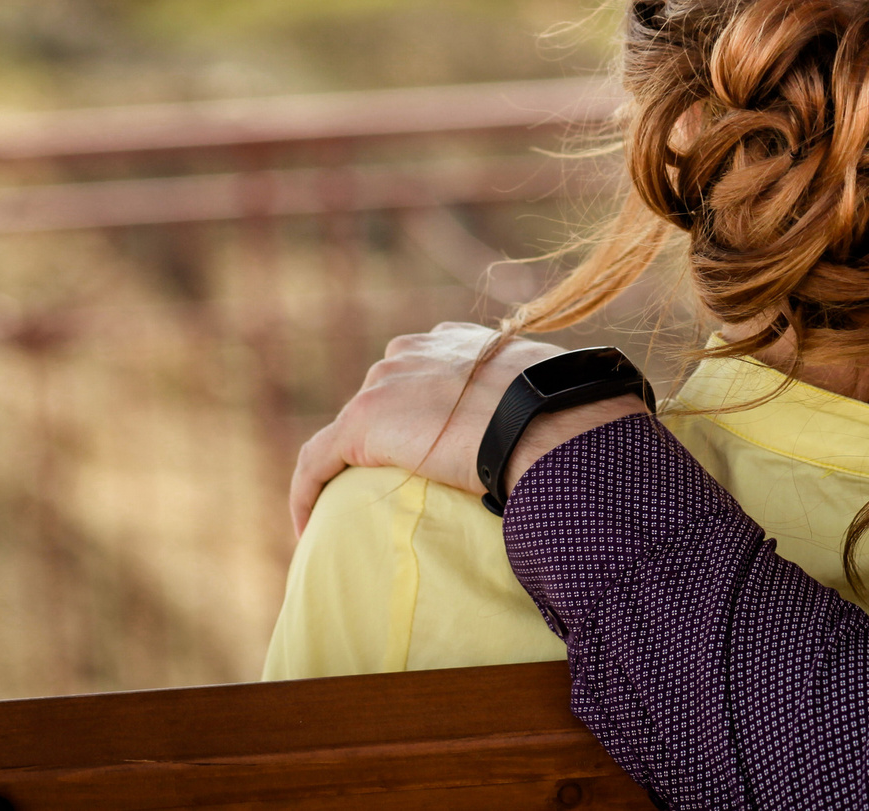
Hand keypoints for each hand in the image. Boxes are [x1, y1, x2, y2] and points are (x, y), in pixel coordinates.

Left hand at [289, 322, 557, 534]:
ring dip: (348, 466)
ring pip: (349, 430)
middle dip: (386, 434)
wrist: (540, 420)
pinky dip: (306, 492)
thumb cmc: (562, 410)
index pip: (425, 369)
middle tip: (397, 484)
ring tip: (351, 510)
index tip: (430, 440)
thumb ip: (533, 400)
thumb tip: (563, 432)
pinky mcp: (360, 423)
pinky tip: (305, 527)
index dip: (421, 405)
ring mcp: (384, 383)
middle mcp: (414, 350)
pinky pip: (317, 461)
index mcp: (459, 341)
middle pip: (384, 394)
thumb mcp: (549, 392)